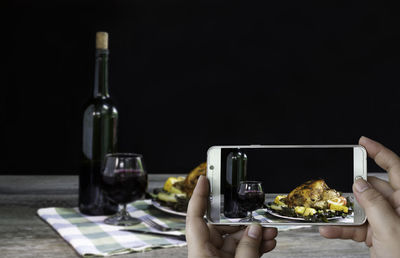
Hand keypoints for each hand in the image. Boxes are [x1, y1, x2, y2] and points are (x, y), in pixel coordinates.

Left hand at [186, 175, 277, 257]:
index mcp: (200, 252)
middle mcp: (205, 253)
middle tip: (260, 220)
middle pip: (220, 226)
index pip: (195, 217)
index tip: (204, 179)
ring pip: (233, 238)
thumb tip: (254, 230)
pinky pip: (238, 249)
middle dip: (243, 221)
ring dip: (253, 234)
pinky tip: (267, 242)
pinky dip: (252, 245)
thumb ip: (247, 249)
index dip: (199, 195)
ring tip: (270, 232)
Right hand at [319, 136, 399, 257]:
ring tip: (329, 215)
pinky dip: (343, 229)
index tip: (363, 143)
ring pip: (362, 209)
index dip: (380, 152)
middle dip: (353, 190)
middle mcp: (399, 209)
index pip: (396, 168)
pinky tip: (330, 230)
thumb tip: (360, 184)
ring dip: (344, 214)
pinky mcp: (379, 235)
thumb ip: (374, 204)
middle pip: (373, 189)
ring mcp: (389, 222)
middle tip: (336, 190)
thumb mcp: (390, 230)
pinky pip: (358, 227)